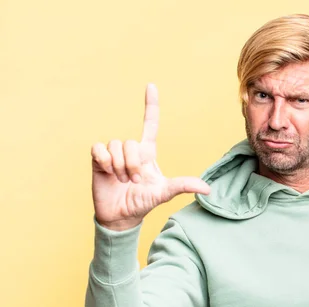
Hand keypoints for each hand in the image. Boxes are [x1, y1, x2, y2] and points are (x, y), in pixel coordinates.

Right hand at [91, 84, 209, 230]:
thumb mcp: (165, 193)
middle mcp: (130, 150)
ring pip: (116, 145)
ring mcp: (114, 154)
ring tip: (122, 180)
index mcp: (147, 152)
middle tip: (134, 180)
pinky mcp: (99, 160)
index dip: (151, 105)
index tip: (151, 85)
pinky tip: (108, 173)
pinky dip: (105, 162)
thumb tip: (207, 188)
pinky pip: (99, 149)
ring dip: (121, 166)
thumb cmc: (143, 202)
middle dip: (133, 164)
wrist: (122, 216)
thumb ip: (183, 186)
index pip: (150, 123)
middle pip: (131, 142)